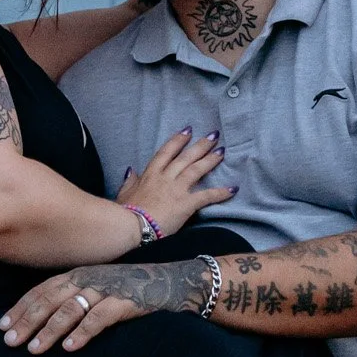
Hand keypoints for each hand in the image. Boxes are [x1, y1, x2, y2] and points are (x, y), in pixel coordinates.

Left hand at [0, 256, 212, 352]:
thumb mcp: (98, 286)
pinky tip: (69, 348)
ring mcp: (107, 289)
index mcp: (79, 274)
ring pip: (70, 310)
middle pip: (50, 300)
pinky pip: (99, 318)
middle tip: (9, 341)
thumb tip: (44, 317)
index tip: (2, 325)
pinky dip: (82, 333)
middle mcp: (88, 278)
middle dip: (27, 321)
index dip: (21, 308)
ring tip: (33, 349)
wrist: (171, 281)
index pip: (42, 290)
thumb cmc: (130, 288)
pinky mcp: (125, 302)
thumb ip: (74, 295)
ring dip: (49, 330)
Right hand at [116, 128, 234, 238]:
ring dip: (210, 160)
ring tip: (222, 152)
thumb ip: (129, 181)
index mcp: (150, 175)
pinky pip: (206, 196)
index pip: (166, 153)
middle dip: (200, 145)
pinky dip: (220, 193)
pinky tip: (232, 189)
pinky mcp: (186, 204)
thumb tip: (130, 170)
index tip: (188, 131)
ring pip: (196, 170)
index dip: (178, 141)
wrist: (130, 226)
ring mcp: (176, 190)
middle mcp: (165, 178)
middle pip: (185, 157)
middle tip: (213, 136)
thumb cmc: (125, 212)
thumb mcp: (124, 193)